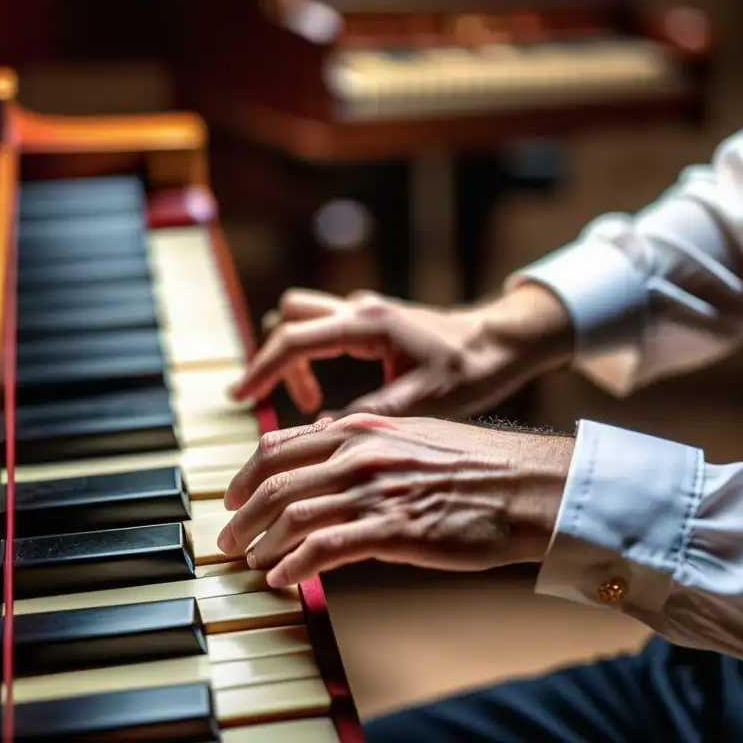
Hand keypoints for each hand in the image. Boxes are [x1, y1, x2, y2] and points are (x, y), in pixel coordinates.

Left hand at [216, 414, 572, 587]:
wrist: (527, 485)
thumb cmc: (476, 465)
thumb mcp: (413, 436)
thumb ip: (366, 443)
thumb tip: (330, 452)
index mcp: (361, 429)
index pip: (279, 445)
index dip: (246, 475)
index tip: (234, 498)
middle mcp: (359, 454)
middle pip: (275, 482)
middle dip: (242, 514)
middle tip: (228, 540)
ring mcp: (374, 490)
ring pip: (292, 515)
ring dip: (261, 543)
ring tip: (250, 563)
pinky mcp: (393, 529)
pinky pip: (324, 549)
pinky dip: (294, 565)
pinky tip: (283, 580)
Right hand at [228, 283, 572, 418]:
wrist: (501, 343)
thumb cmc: (470, 370)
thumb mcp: (422, 402)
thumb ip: (369, 415)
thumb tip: (321, 433)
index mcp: (368, 325)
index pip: (294, 339)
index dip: (262, 370)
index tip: (241, 397)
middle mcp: (360, 309)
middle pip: (288, 317)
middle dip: (273, 359)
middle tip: (275, 403)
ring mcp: (363, 311)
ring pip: (301, 318)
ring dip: (292, 356)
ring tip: (309, 403)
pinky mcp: (369, 320)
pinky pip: (321, 330)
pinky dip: (311, 357)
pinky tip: (328, 395)